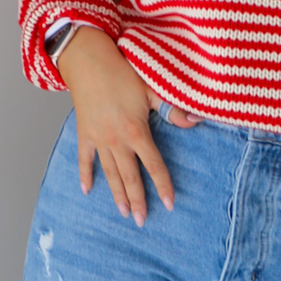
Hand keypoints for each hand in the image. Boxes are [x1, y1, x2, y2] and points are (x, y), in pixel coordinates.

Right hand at [56, 26, 198, 223]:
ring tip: (123, 212)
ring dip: (116, 194)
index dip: (163, 185)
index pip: (154, 165)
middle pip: (130, 177)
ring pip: (109, 173)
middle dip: (137, 200)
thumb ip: (172, 109)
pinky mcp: (84, 133)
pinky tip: (87, 190)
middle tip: (143, 221)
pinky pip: (85, 159)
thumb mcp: (151, 88)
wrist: (87, 60)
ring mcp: (99, 139)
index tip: (169, 204)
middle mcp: (117, 140)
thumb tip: (196, 121)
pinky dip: (85, 174)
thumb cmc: (121, 71)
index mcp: (136, 131)